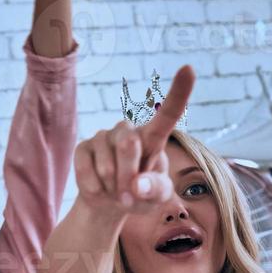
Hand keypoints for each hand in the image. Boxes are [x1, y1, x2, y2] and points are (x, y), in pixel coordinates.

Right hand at [74, 65, 194, 216]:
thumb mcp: (157, 199)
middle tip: (131, 196)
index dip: (178, 93)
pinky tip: (100, 189)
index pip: (167, 114)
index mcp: (153, 138)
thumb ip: (156, 190)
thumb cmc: (141, 196)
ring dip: (113, 189)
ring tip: (117, 192)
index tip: (188, 69)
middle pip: (128, 145)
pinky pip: (87, 172)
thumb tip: (137, 184)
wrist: (110, 203)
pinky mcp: (83, 148)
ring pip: (107, 166)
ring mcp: (103, 137)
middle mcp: (128, 131)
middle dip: (128, 176)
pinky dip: (96, 190)